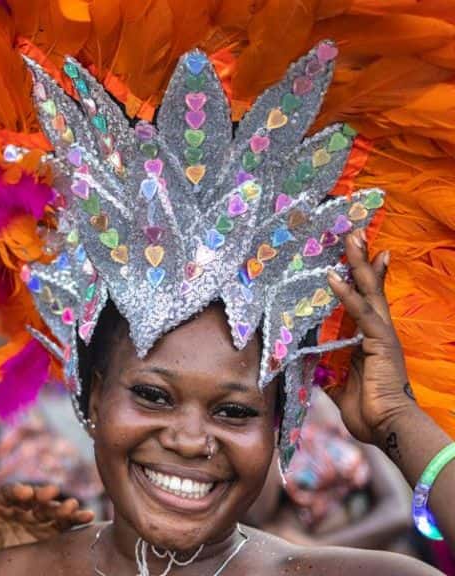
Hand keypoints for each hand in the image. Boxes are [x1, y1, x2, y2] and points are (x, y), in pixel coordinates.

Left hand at [0, 483, 93, 568]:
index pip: (7, 492)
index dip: (16, 491)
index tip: (25, 493)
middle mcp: (20, 506)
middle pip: (33, 496)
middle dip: (42, 494)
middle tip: (50, 493)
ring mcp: (37, 518)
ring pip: (51, 508)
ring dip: (62, 506)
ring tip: (73, 506)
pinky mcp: (51, 531)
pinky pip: (66, 523)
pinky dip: (76, 519)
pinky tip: (88, 517)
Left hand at [325, 230, 416, 446]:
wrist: (389, 428)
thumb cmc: (369, 412)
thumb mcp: (340, 387)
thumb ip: (327, 372)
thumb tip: (311, 366)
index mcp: (371, 340)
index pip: (366, 300)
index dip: (360, 277)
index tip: (353, 255)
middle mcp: (379, 332)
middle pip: (371, 287)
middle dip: (362, 259)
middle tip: (355, 233)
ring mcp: (382, 335)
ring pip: (370, 291)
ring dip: (359, 264)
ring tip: (352, 238)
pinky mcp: (380, 342)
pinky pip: (361, 313)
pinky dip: (347, 293)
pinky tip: (334, 277)